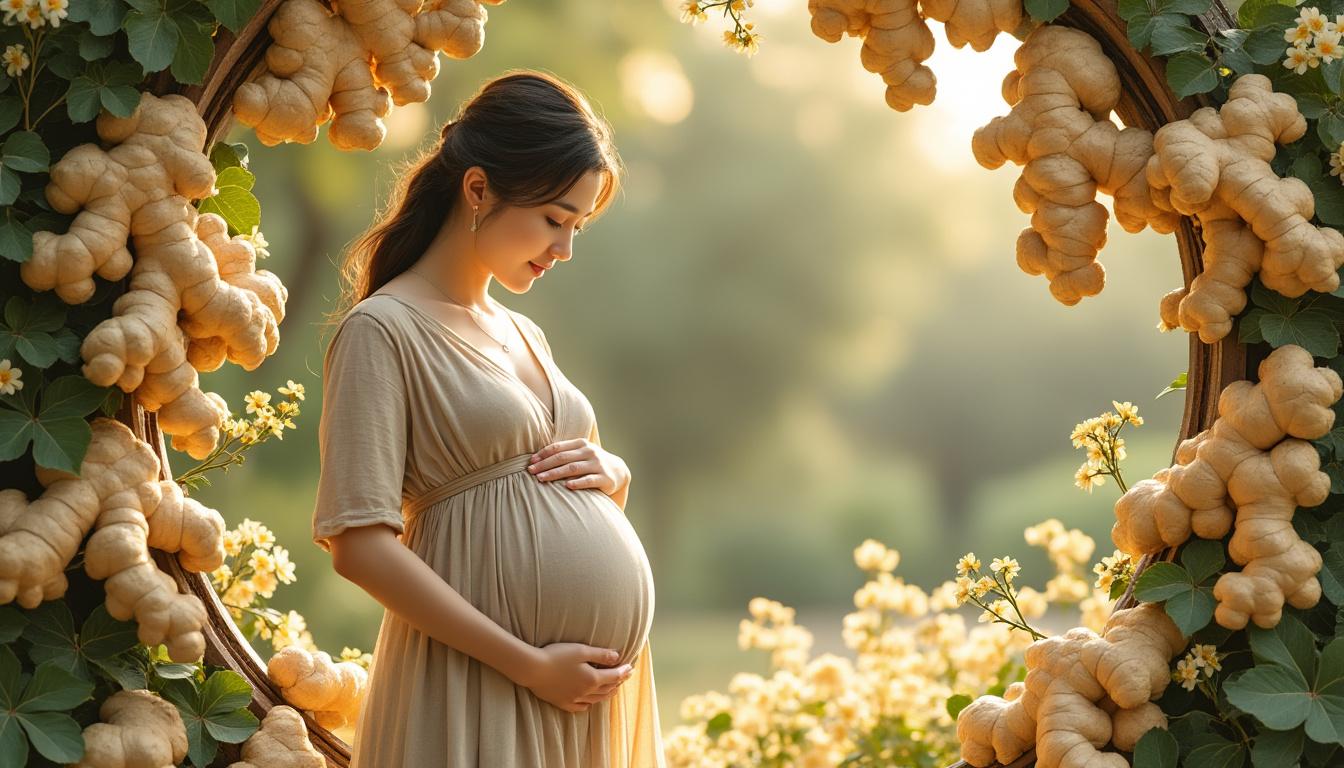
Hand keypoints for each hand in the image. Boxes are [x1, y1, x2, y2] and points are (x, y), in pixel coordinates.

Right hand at [516, 642, 634, 712]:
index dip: (624, 672)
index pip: (614, 676)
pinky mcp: (562, 702)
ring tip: (613, 689)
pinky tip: (589, 702)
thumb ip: (601, 654)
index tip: (631, 667)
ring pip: (596, 699)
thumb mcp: (581, 650)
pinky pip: (580, 707)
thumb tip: (617, 657)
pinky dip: (589, 704)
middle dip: (618, 682)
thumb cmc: (557, 655)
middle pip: (607, 689)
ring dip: (607, 693)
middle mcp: (586, 692)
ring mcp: (574, 699)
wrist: (533, 669)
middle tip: (625, 676)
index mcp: (592, 679)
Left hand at [527, 438, 628, 493]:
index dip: (543, 454)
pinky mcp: (605, 478)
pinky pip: (589, 480)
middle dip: (545, 464)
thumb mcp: (581, 454)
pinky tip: (567, 486)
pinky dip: (578, 482)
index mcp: (581, 444)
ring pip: (573, 468)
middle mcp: (589, 452)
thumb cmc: (592, 463)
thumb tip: (536, 460)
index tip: (531, 462)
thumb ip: (564, 453)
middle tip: (531, 472)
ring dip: (555, 473)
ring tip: (541, 479)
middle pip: (563, 457)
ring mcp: (597, 464)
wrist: (619, 471)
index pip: (558, 447)